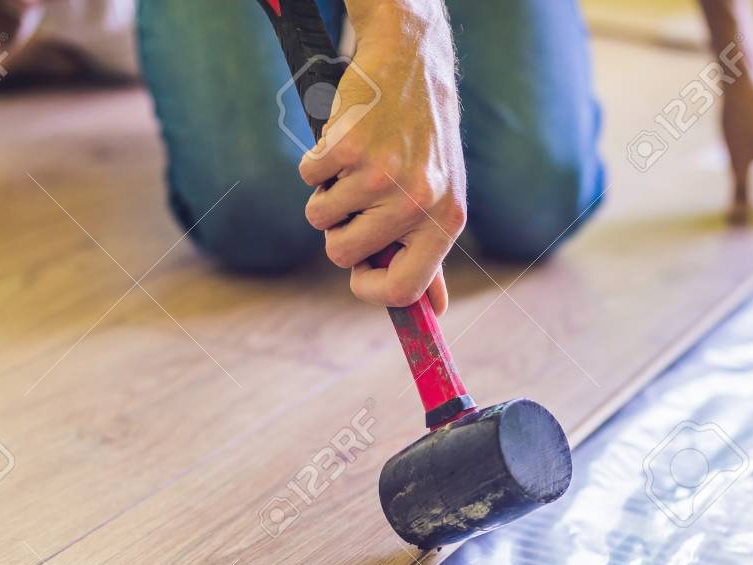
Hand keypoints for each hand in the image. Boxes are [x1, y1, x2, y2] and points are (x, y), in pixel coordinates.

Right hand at [298, 4, 465, 315]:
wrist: (411, 66)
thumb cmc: (423, 141)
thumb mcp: (440, 198)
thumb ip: (429, 254)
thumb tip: (432, 310)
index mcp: (445, 221)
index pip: (405, 289)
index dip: (372, 292)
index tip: (359, 277)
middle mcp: (418, 202)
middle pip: (345, 256)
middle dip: (337, 235)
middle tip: (353, 203)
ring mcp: (381, 176)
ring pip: (320, 219)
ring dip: (325, 195)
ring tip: (351, 168)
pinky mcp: (348, 148)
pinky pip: (308, 178)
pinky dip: (314, 163)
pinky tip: (341, 142)